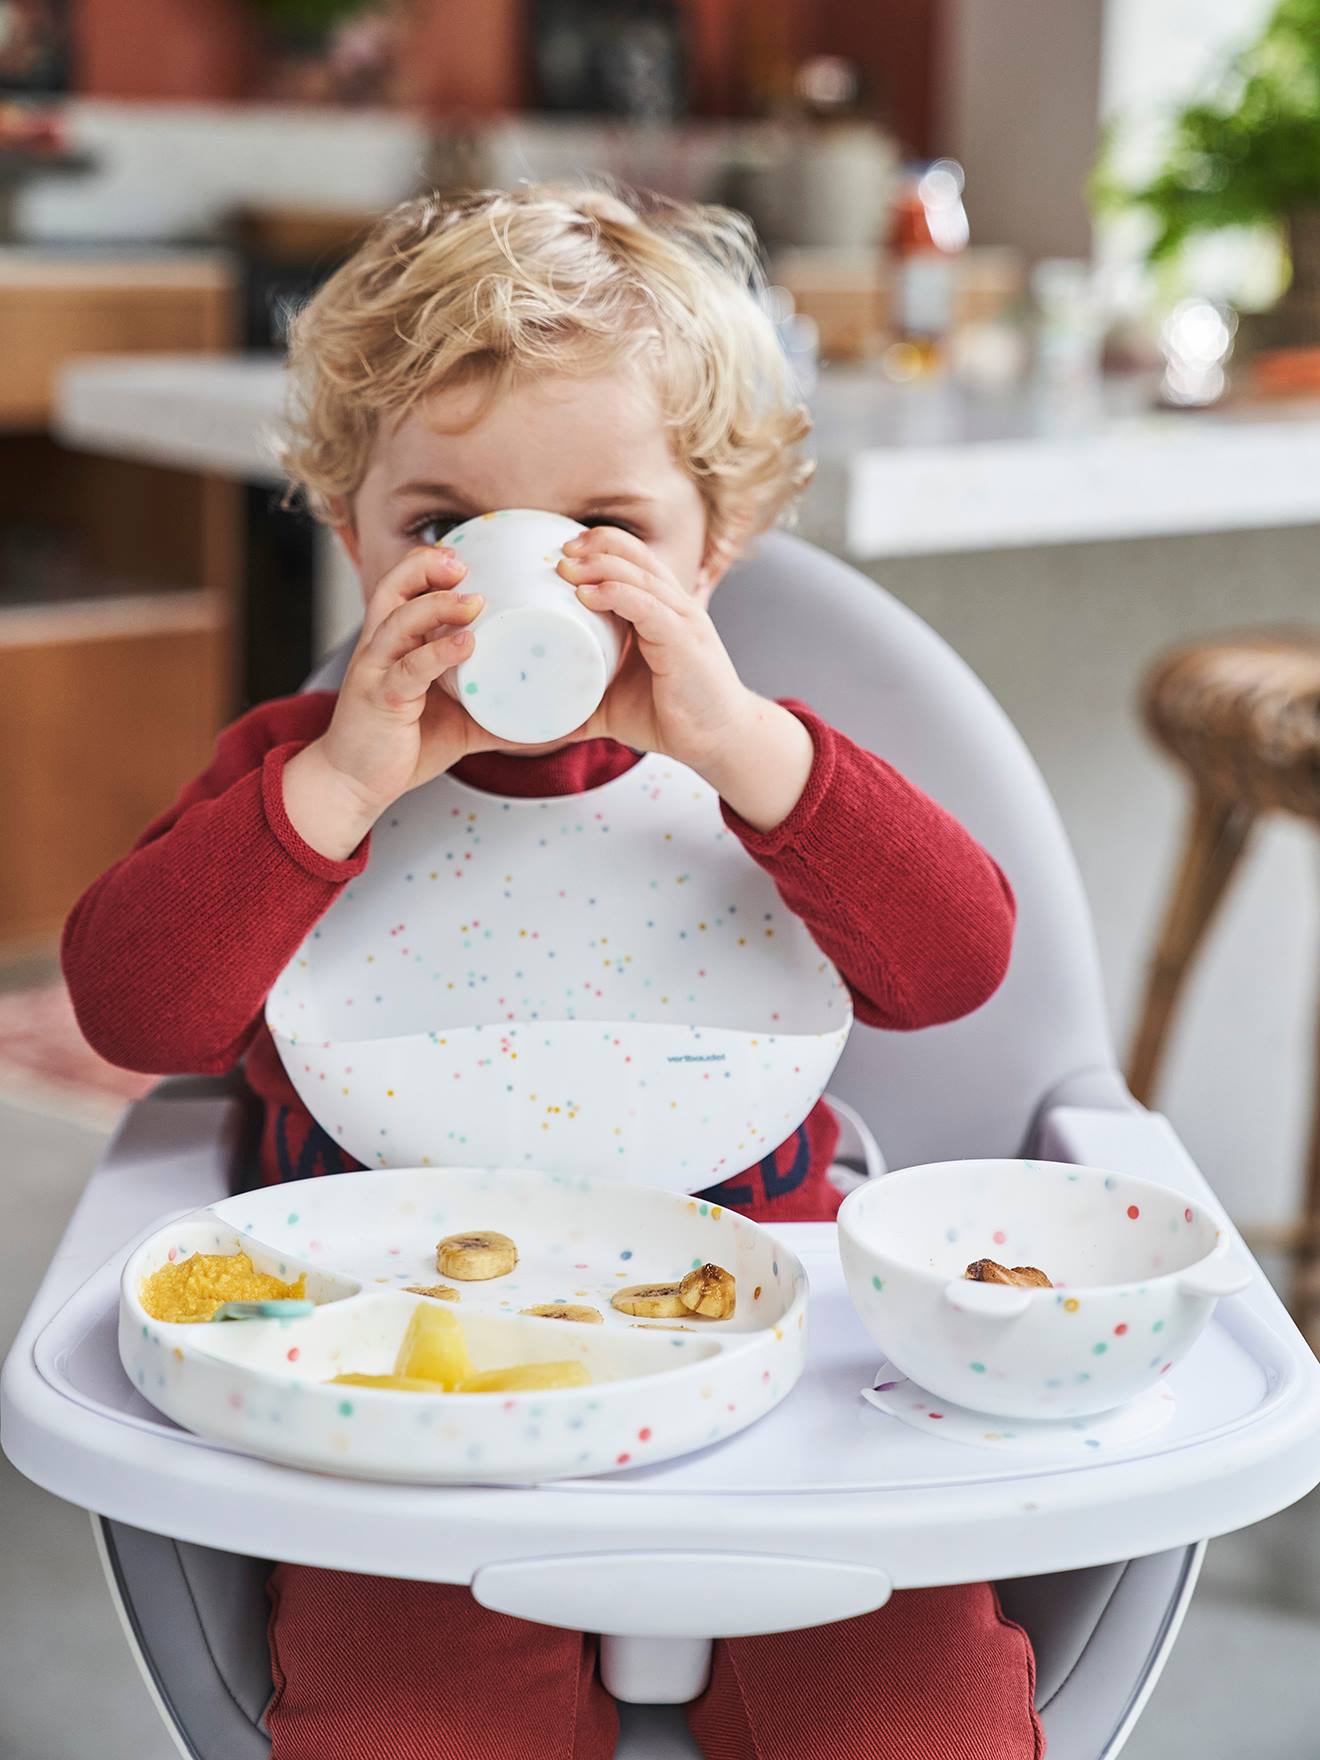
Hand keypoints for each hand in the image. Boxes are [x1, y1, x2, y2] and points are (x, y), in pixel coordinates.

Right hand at [283, 545, 485, 856]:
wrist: (352, 785)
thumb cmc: (400, 745)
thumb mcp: (454, 720)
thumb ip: (491, 709)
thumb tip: (543, 713)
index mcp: (392, 643)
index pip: (402, 587)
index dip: (427, 565)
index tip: (465, 557)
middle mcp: (379, 648)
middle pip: (393, 589)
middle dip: (427, 568)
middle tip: (465, 565)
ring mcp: (376, 672)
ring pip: (399, 622)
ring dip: (437, 605)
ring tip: (475, 600)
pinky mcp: (380, 701)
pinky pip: (408, 670)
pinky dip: (437, 654)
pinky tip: (466, 644)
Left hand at [558, 527, 814, 830]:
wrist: (718, 743)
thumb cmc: (672, 717)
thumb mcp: (614, 705)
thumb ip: (580, 704)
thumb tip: (537, 722)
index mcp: (661, 610)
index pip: (633, 559)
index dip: (599, 546)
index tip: (561, 552)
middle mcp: (674, 607)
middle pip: (634, 556)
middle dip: (594, 547)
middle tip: (557, 554)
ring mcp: (682, 621)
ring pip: (639, 576)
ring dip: (598, 566)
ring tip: (563, 567)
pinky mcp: (684, 642)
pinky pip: (647, 607)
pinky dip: (616, 595)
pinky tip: (586, 595)